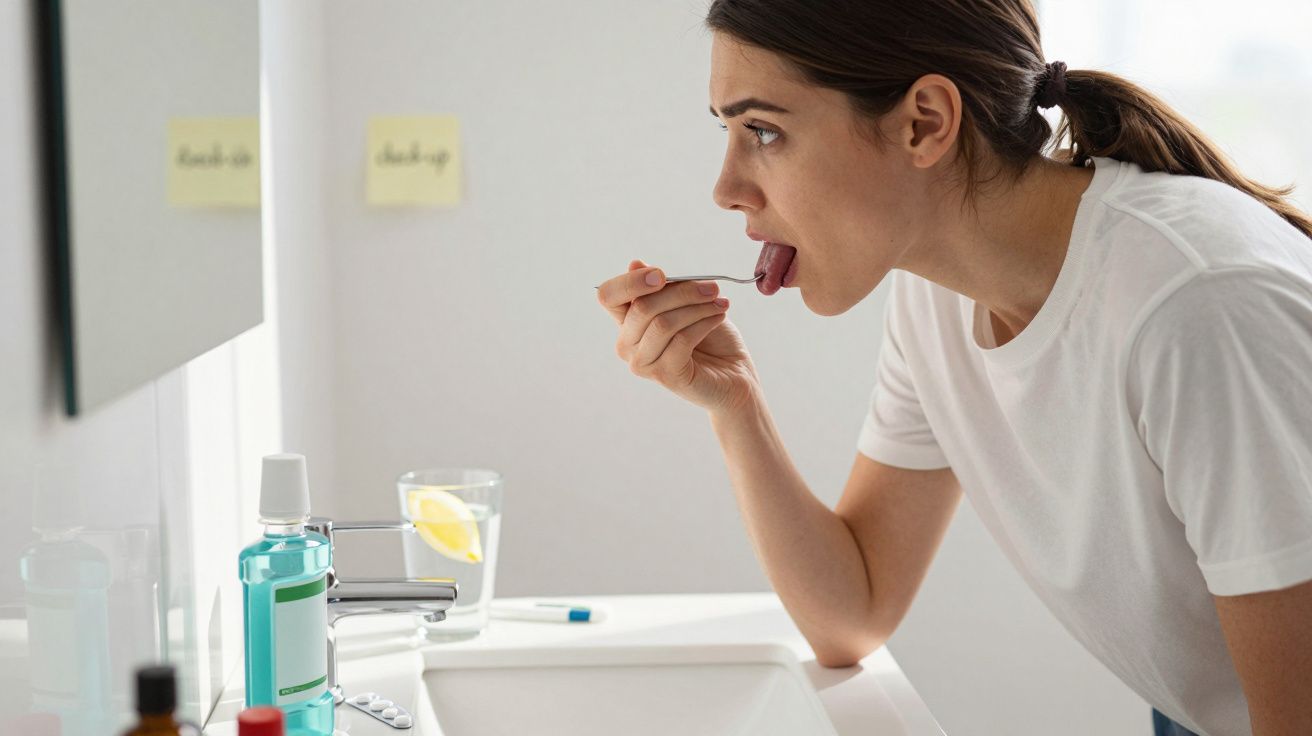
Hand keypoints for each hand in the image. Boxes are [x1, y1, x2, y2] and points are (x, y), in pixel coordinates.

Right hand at [597, 259, 759, 413]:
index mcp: (627, 323)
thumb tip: (635, 264)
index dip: (630, 282)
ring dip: (697, 307)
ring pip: (663, 323)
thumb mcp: (686, 304)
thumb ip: (662, 288)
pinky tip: (719, 316)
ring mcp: (644, 364)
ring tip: (719, 302)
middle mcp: (628, 345)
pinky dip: (704, 323)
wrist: (734, 373)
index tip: (662, 275)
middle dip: (681, 292)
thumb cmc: (710, 337)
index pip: (609, 296)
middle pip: (642, 307)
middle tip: (711, 288)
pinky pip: (681, 340)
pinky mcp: (666, 376)